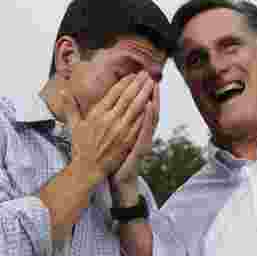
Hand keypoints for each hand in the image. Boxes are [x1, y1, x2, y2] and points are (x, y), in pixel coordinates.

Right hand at [47, 73, 153, 177]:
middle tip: (146, 73)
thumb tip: (62, 91)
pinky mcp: (128, 140)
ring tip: (152, 83)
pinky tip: (153, 103)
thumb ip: (70, 107)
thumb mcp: (74, 125)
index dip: (125, 82)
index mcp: (97, 113)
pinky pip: (140, 123)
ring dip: (145, 93)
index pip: (115, 93)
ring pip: (136, 107)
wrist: (88, 168)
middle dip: (138, 83)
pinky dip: (147, 111)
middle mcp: (110, 119)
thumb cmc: (81, 147)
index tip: (133, 75)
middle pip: (127, 96)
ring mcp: (121, 130)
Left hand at [111, 82, 158, 198]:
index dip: (139, 91)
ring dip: (152, 100)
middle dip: (148, 91)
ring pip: (150, 118)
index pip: (137, 106)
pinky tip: (148, 107)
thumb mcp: (112, 139)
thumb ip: (110, 123)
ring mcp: (141, 140)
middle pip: (146, 108)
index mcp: (131, 128)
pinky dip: (148, 119)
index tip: (138, 76)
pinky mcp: (140, 148)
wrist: (119, 180)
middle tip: (150, 75)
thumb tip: (103, 109)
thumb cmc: (114, 159)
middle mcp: (139, 132)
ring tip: (153, 86)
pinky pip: (145, 131)